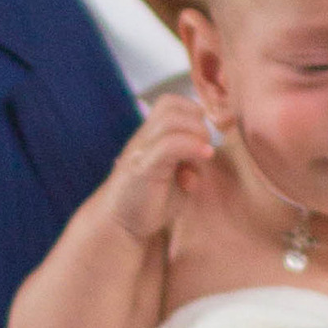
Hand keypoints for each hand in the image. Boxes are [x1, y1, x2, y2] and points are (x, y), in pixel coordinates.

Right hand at [101, 94, 218, 242]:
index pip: (170, 103)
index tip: (205, 137)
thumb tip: (206, 152)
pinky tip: (204, 156)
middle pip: (169, 104)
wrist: (120, 225)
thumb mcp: (178, 179)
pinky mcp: (143, 169)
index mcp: (150, 136)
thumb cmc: (150, 201)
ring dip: (196, 132)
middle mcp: (143, 138)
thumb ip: (192, 162)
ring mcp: (141, 151)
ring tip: (204, 154)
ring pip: (170, 120)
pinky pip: (168, 145)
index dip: (194, 112)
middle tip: (205, 146)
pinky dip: (192, 146)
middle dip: (197, 120)